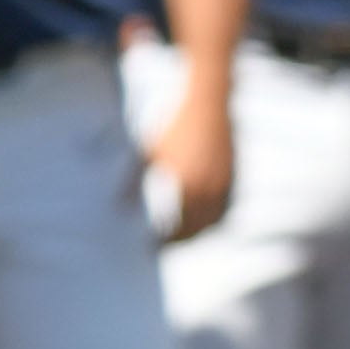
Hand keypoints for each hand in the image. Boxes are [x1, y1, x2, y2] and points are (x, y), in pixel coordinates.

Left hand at [145, 86, 233, 239]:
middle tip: (163, 245)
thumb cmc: (172, 125)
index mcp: (187, 186)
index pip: (175, 230)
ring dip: (200, 232)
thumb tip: (114, 210)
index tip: (147, 248)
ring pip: (216, 222)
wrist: (208, 101)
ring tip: (182, 234)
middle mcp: (210, 188)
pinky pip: (227, 207)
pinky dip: (215, 217)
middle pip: (197, 231)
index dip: (161, 242)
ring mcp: (226, 182)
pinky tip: (199, 214)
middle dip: (180, 241)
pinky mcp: (235, 175)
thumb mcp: (147, 153)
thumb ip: (130, 183)